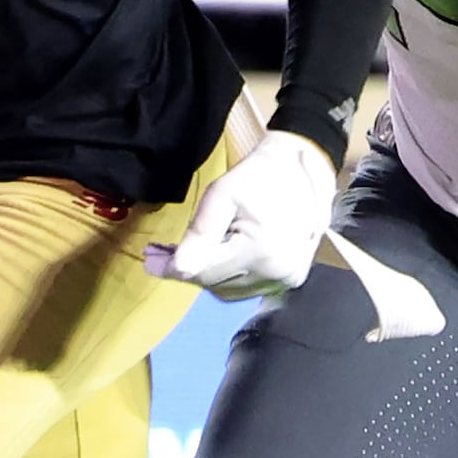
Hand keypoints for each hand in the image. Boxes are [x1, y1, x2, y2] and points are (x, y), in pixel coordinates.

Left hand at [156, 130, 338, 298]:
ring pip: (230, 291)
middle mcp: (277, 273)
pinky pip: (249, 287)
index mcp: (261, 251)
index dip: (174, 267)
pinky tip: (224, 255)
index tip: (152, 260)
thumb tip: (178, 269)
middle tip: (166, 253)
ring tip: (197, 251)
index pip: (204, 273)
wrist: (305, 166)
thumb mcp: (222, 194)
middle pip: (216, 285)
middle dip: (191, 269)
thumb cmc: (260, 175)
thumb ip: (200, 233)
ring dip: (210, 274)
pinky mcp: (293, 278)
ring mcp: (288, 279)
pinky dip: (231, 276)